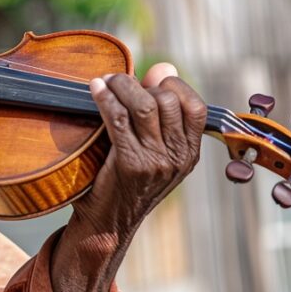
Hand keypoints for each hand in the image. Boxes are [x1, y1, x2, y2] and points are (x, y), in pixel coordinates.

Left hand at [71, 62, 206, 241]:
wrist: (106, 225)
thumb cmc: (125, 182)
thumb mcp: (153, 148)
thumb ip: (160, 108)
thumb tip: (165, 66)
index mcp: (190, 154)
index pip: (195, 107)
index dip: (173, 86)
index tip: (149, 82)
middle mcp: (178, 158)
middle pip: (167, 100)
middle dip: (140, 83)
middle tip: (118, 80)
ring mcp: (156, 162)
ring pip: (144, 105)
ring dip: (121, 85)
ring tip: (106, 81)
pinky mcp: (129, 163)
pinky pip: (118, 118)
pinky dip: (105, 98)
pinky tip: (95, 89)